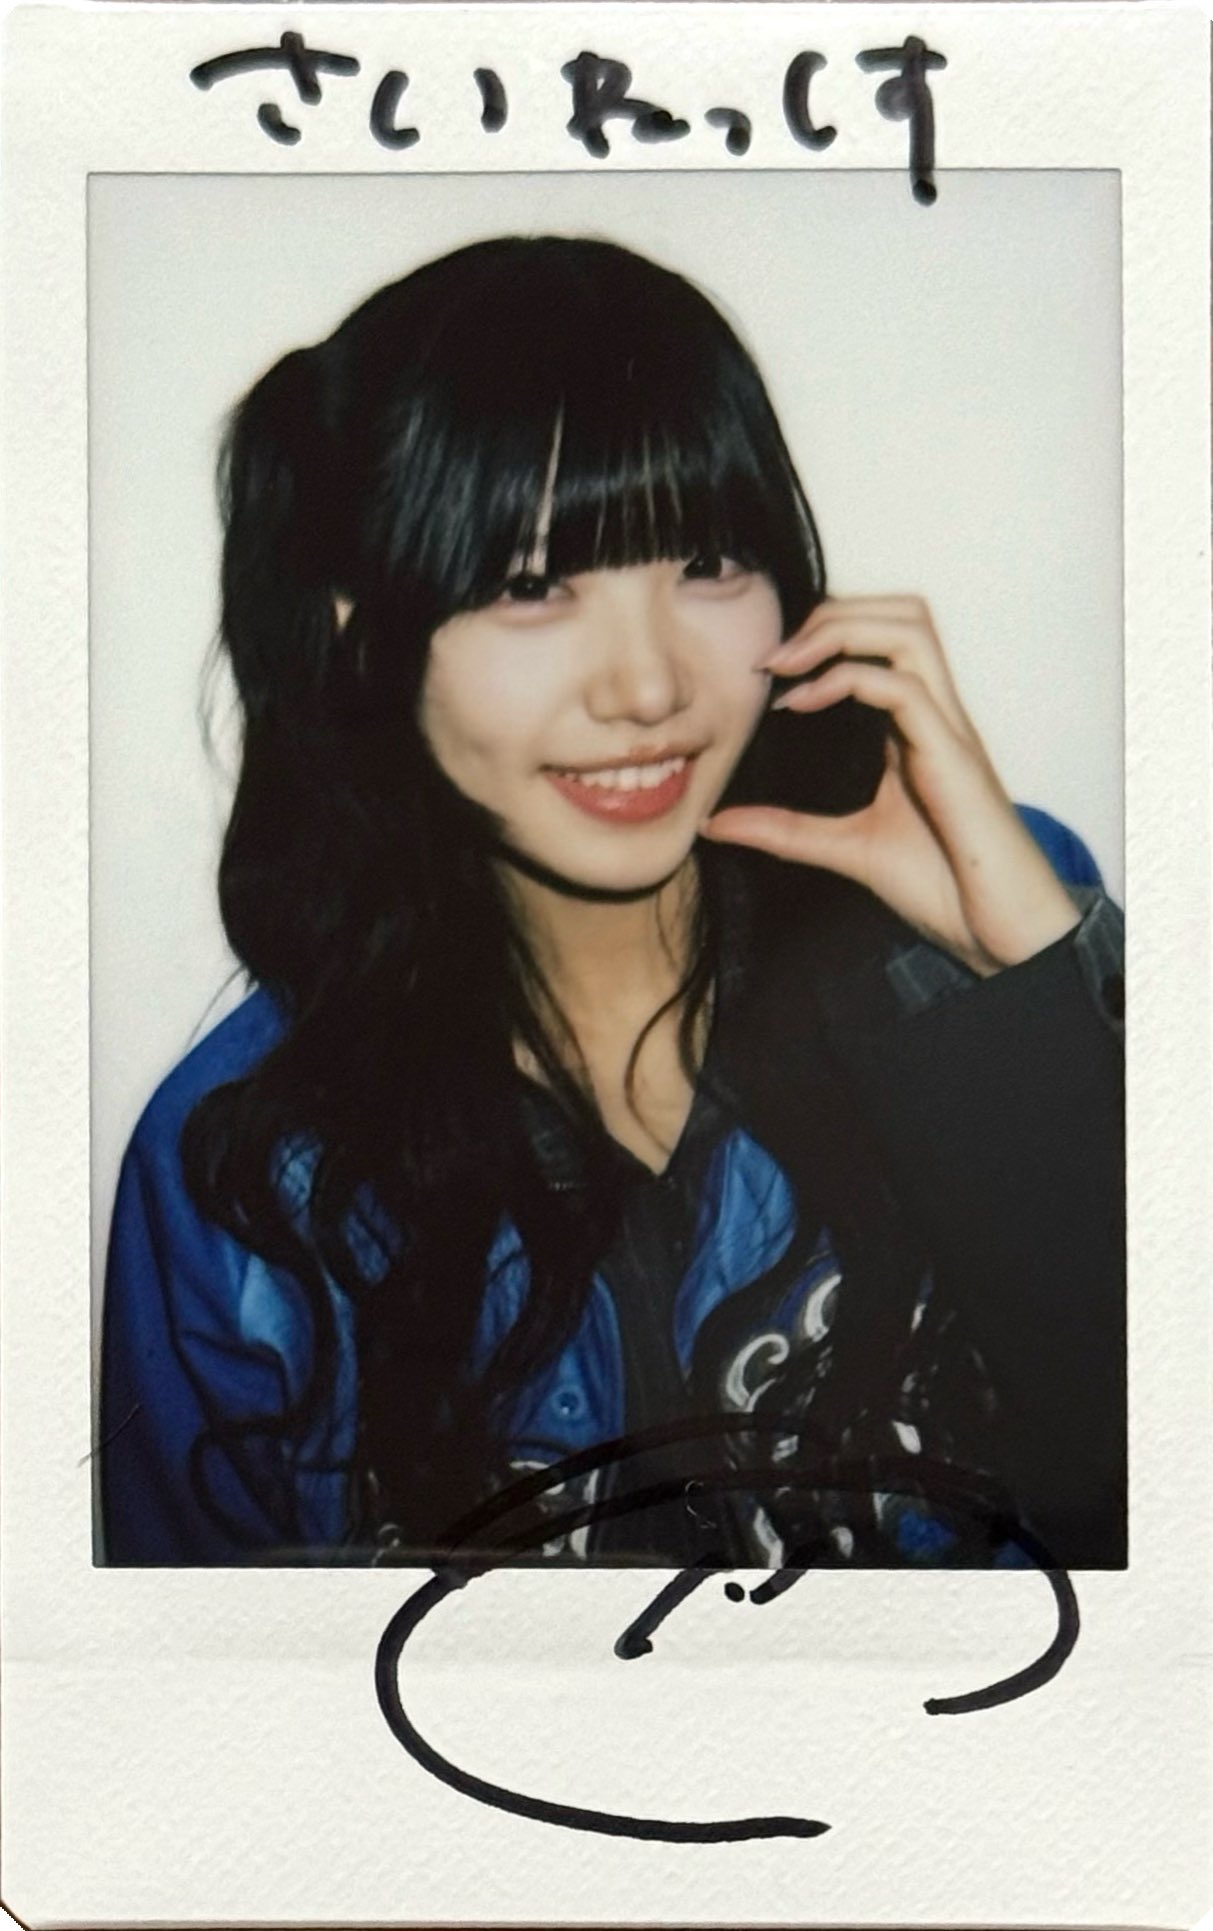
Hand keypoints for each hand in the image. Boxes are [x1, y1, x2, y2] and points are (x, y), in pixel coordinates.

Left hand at [701, 595, 1081, 974]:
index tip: (766, 670)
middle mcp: (937, 714)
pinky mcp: (954, 757)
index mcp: (916, 726)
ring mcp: (948, 730)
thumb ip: (786, 830)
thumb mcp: (845, 849)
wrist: (995, 930)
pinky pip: (905, 689)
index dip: (824, 634)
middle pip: (902, 612)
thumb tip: (715, 825)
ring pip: (910, 629)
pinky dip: (848, 679)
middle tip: (774, 656)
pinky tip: (803, 703)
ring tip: (787, 664)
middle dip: (833, 612)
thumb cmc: (943, 886)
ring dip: (842, 629)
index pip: (884, 638)